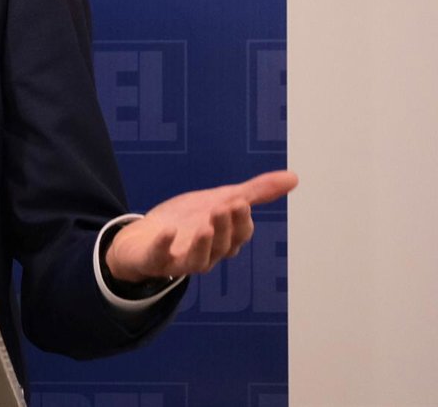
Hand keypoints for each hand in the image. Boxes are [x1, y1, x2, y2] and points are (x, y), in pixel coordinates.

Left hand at [104, 170, 297, 283]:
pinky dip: (163, 245)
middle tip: (225, 206)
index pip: (240, 233)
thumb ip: (256, 192)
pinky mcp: (156, 259)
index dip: (240, 220)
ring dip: (204, 243)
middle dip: (225, 228)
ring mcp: (181, 259)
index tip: (240, 201)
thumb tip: (293, 178)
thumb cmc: (187, 220)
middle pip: (222, 246)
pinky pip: (160, 257)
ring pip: (199, 259)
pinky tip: (166, 232)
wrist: (143, 236)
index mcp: (224, 240)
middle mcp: (207, 254)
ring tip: (205, 226)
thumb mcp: (220, 201)